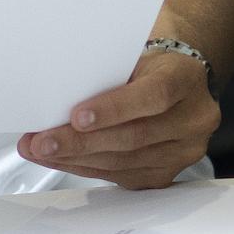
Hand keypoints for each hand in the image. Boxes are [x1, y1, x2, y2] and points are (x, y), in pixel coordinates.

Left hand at [16, 49, 218, 188]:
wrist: (176, 83)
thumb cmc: (146, 66)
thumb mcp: (133, 57)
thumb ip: (107, 75)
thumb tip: (57, 99)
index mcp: (185, 79)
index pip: (153, 96)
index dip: (114, 109)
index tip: (77, 116)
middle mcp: (192, 119)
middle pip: (134, 137)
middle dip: (81, 142)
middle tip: (42, 142)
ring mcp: (184, 152)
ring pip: (124, 162)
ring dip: (76, 159)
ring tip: (41, 151)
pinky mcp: (166, 173)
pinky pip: (121, 176)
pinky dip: (85, 168)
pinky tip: (62, 160)